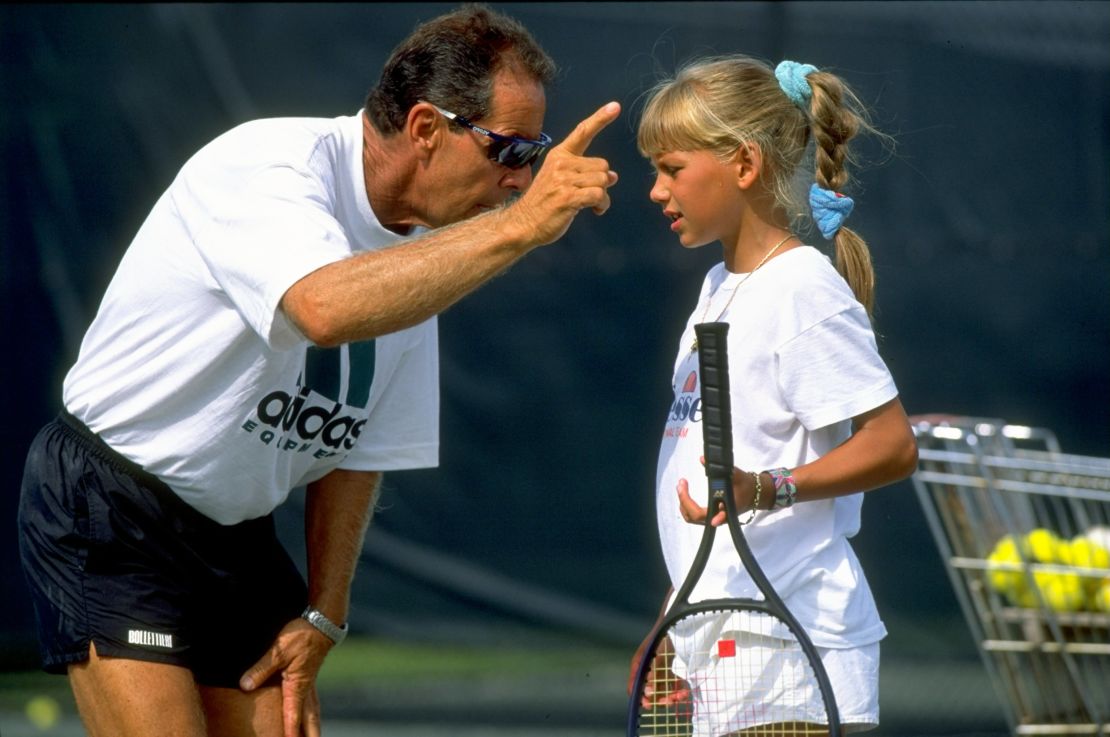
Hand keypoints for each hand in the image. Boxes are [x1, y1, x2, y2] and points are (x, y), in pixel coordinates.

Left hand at [240, 617, 332, 736]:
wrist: (321, 622)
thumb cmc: (300, 635)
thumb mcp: (278, 651)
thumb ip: (261, 669)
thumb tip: (245, 686)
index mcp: (297, 686)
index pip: (293, 716)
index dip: (290, 733)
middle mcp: (306, 689)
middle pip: (309, 720)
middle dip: (310, 736)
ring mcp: (310, 683)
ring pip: (313, 712)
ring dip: (313, 727)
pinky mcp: (310, 676)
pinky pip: (312, 702)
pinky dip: (311, 713)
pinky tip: (309, 714)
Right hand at [506, 101, 620, 245]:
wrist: (524, 223)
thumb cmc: (546, 203)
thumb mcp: (563, 182)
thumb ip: (587, 175)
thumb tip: (613, 176)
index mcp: (559, 155)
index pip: (583, 132)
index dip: (600, 119)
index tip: (615, 106)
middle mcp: (561, 163)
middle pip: (603, 165)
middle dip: (602, 183)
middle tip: (591, 196)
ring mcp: (563, 180)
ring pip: (603, 181)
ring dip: (603, 196)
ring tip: (591, 205)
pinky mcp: (567, 197)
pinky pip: (599, 195)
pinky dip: (601, 205)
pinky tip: (594, 211)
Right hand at [629, 635, 690, 710]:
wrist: (674, 624)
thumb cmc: (662, 637)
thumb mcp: (656, 654)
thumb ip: (653, 672)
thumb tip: (648, 691)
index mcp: (638, 666)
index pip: (634, 687)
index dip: (641, 698)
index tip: (649, 705)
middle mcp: (646, 671)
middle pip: (650, 692)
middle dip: (660, 698)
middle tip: (671, 701)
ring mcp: (658, 671)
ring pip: (663, 690)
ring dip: (672, 695)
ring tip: (682, 695)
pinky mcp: (668, 671)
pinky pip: (672, 685)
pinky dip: (678, 689)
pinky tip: (685, 691)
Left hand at [677, 463, 760, 526]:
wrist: (752, 493)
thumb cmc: (745, 485)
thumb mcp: (735, 474)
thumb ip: (721, 467)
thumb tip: (703, 459)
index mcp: (729, 509)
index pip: (716, 515)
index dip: (713, 518)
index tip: (713, 520)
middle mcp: (719, 517)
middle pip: (696, 517)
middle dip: (685, 501)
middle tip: (681, 483)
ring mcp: (713, 518)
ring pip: (692, 518)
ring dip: (683, 503)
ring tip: (681, 487)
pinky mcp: (710, 516)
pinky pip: (694, 516)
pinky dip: (686, 506)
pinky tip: (684, 494)